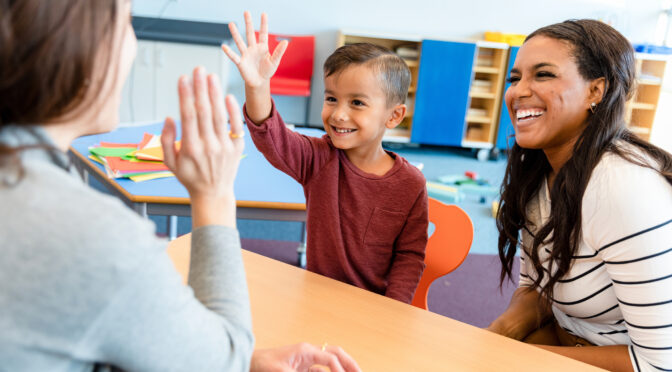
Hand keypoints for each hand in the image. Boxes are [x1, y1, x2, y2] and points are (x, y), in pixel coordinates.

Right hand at [161, 67, 244, 226]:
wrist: (213, 194)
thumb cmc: (189, 176)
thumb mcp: (170, 162)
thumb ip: (166, 140)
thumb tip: (169, 117)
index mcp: (191, 149)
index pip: (188, 117)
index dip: (185, 96)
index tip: (183, 78)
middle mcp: (209, 147)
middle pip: (205, 112)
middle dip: (201, 89)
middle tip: (198, 69)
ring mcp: (225, 147)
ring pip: (220, 116)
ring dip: (216, 94)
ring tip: (211, 76)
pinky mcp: (237, 148)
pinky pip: (236, 126)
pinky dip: (233, 111)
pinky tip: (227, 95)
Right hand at [222, 11, 287, 88]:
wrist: (259, 82)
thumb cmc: (267, 71)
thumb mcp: (275, 61)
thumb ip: (279, 51)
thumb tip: (285, 42)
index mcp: (262, 47)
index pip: (263, 33)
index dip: (264, 24)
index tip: (264, 14)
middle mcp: (253, 48)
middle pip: (250, 34)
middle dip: (248, 23)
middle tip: (246, 12)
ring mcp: (246, 54)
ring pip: (240, 42)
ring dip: (235, 33)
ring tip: (231, 24)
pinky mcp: (241, 63)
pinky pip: (234, 57)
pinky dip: (229, 52)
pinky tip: (224, 47)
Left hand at [250, 343, 361, 371]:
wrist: (247, 362)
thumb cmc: (259, 364)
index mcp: (304, 350)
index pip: (329, 358)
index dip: (339, 370)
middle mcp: (308, 353)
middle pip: (335, 353)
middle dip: (349, 363)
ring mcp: (305, 360)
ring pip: (330, 361)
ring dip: (342, 368)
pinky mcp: (301, 369)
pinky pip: (321, 370)